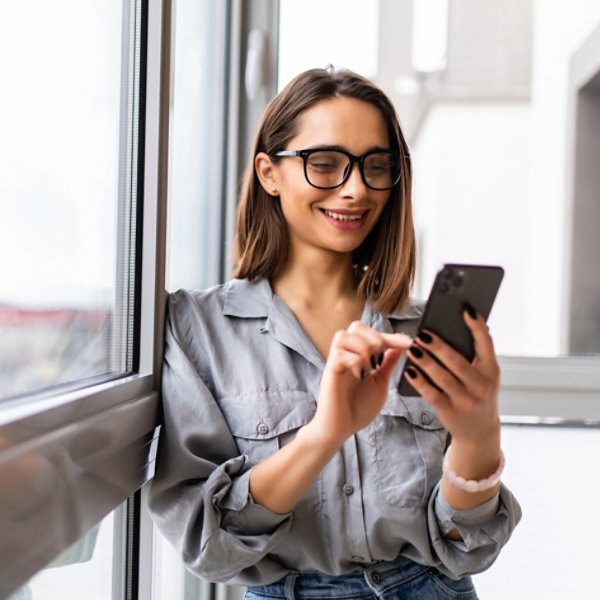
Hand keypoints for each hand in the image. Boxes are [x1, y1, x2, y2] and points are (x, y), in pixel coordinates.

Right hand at [309, 321, 412, 448]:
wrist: (340, 430)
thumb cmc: (358, 408)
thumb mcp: (380, 382)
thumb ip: (388, 363)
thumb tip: (400, 345)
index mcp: (359, 355)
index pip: (374, 334)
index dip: (393, 336)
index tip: (411, 342)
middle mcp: (346, 355)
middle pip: (356, 325)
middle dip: (375, 338)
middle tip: (380, 360)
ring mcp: (336, 362)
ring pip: (344, 335)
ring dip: (363, 348)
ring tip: (369, 368)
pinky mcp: (329, 372)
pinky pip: (339, 354)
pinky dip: (354, 361)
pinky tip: (360, 375)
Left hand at [404, 309, 500, 445]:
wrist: (479, 432)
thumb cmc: (478, 394)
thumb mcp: (485, 376)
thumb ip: (477, 355)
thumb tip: (464, 325)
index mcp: (492, 371)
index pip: (486, 344)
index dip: (476, 326)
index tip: (465, 310)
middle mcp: (481, 386)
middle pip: (457, 362)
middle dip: (439, 346)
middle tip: (423, 334)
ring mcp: (466, 400)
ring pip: (442, 377)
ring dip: (425, 361)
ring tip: (413, 348)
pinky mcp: (450, 411)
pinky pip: (431, 393)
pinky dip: (419, 381)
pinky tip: (409, 370)